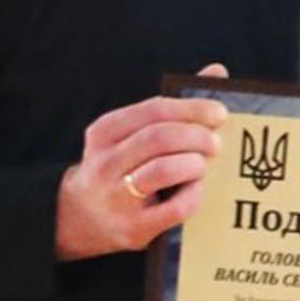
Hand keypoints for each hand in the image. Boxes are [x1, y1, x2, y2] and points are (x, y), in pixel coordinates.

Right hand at [54, 62, 228, 259]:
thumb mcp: (132, 133)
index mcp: (105, 131)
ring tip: (203, 164)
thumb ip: (172, 105)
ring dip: (194, 164)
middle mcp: (105, 162)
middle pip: (160, 138)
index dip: (191, 109)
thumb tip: (216, 72)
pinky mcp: (134, 228)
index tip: (219, 113)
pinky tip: (198, 190)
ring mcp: (117, 197)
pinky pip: (174, 208)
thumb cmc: (121, 166)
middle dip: (196, 137)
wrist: (80, 218)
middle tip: (216, 143)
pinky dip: (194, 196)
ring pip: (163, 170)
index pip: (154, 110)